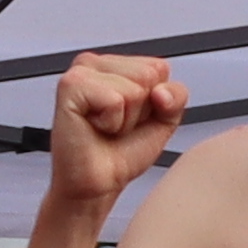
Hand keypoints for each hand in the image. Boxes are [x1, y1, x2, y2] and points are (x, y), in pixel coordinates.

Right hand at [43, 50, 183, 221]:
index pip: (159, 67)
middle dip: (140, 110)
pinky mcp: (71, 86)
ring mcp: (81, 72)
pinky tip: (95, 127)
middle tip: (117, 125)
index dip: (154, 101)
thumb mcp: (164, 120)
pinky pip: (115, 100)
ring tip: (106, 128)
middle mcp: (96, 64)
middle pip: (148, 75)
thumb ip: (176, 96)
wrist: (97, 183)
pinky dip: (111, 122)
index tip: (130, 118)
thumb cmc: (121, 153)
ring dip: (125, 119)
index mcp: (116, 65)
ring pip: (134, 88)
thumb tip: (161, 91)